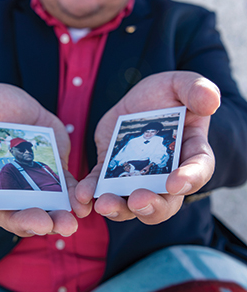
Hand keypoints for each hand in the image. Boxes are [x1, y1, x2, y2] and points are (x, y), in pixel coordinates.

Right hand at [0, 83, 90, 236]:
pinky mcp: (51, 177)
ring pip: (36, 208)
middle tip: (41, 224)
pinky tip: (83, 208)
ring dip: (52, 219)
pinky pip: (62, 194)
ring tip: (68, 225)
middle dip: (23, 220)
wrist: (22, 104)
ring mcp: (26, 183)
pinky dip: (72, 203)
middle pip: (6, 210)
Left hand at [75, 71, 220, 224]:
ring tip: (104, 204)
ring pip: (131, 203)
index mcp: (192, 152)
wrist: (139, 99)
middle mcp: (167, 174)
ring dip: (118, 208)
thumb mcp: (183, 84)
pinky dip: (91, 193)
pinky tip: (81, 195)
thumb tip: (209, 100)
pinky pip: (101, 186)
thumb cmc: (169, 93)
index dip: (189, 179)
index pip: (198, 171)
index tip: (175, 182)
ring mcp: (138, 176)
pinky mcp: (111, 170)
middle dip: (152, 206)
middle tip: (137, 201)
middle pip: (165, 202)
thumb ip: (197, 89)